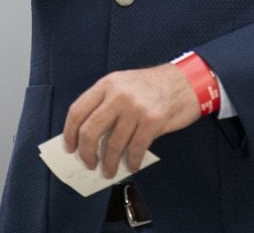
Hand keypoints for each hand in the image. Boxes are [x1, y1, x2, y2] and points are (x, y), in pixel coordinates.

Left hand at [63, 64, 199, 178]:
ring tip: (108, 171)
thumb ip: (105, 104)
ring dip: (108, 164)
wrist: (184, 81)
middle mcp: (119, 94)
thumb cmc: (151, 87)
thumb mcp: (123, 84)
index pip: (78, 110)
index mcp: (107, 84)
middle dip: (86, 153)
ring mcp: (136, 108)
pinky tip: (131, 165)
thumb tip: (87, 137)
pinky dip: (130, 162)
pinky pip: (135, 150)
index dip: (70, 133)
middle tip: (88, 163)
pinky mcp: (152, 121)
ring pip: (112, 145)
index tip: (70, 147)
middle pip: (90, 130)